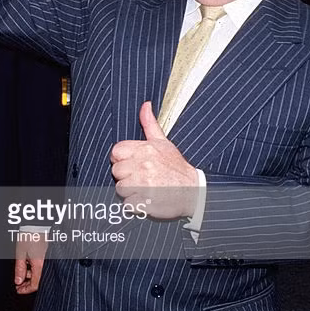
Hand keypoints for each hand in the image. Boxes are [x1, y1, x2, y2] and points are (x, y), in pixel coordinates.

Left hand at [14, 234, 48, 294]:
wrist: (37, 223)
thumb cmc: (29, 235)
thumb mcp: (20, 253)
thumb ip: (19, 269)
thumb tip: (18, 281)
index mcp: (39, 265)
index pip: (35, 285)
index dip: (26, 290)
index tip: (18, 290)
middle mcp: (46, 264)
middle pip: (38, 280)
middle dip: (27, 283)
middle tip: (19, 283)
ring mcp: (47, 259)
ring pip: (40, 273)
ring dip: (30, 275)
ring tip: (22, 270)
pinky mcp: (48, 255)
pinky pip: (42, 266)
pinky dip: (34, 267)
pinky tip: (29, 263)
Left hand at [110, 101, 198, 218]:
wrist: (193, 191)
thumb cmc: (176, 168)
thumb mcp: (164, 143)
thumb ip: (150, 124)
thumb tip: (145, 105)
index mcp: (145, 149)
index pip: (116, 152)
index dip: (122, 160)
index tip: (132, 165)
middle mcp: (143, 165)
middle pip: (116, 172)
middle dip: (126, 176)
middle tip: (142, 178)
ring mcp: (144, 184)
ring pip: (120, 188)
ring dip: (131, 191)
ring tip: (146, 188)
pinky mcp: (145, 202)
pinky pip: (127, 204)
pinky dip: (136, 205)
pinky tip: (147, 199)